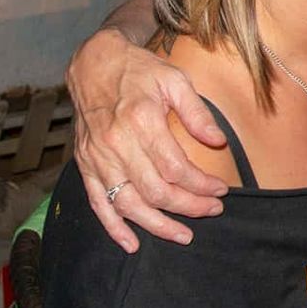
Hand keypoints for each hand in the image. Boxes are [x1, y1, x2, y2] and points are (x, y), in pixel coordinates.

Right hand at [66, 27, 227, 251]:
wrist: (93, 64)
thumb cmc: (139, 70)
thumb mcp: (175, 80)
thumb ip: (197, 112)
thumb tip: (218, 142)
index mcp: (141, 120)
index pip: (175, 168)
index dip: (201, 184)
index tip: (221, 190)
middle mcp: (116, 143)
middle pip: (155, 190)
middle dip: (188, 207)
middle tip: (212, 210)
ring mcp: (97, 158)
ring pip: (128, 204)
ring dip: (157, 225)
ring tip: (183, 235)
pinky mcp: (85, 166)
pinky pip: (98, 204)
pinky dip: (114, 228)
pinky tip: (133, 243)